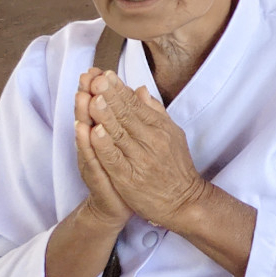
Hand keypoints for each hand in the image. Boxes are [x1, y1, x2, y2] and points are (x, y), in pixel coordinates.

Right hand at [72, 70, 132, 230]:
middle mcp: (94, 146)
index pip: (99, 108)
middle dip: (88, 96)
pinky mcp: (97, 178)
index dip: (97, 89)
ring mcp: (93, 161)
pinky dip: (89, 145)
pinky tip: (86, 130)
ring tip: (84, 96)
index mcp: (104, 135)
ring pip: (86, 135)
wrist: (118, 205)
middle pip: (89, 116)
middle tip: (86, 76)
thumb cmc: (125, 170)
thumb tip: (135, 90)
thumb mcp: (130, 140)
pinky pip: (91, 159)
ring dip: (84, 115)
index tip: (96, 69)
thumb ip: (128, 116)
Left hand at [81, 68, 210, 228]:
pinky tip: (95, 132)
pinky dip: (105, 145)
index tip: (105, 75)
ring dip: (104, 116)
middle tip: (95, 80)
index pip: (135, 105)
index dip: (119, 90)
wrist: (183, 201)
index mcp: (160, 128)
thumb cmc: (175, 167)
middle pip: (126, 115)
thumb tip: (140, 89)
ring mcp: (140, 159)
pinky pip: (114, 159)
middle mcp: (151, 140)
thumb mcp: (171, 134)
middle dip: (109, 96)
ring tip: (93, 98)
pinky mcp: (129, 178)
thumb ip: (155, 112)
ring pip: (118, 134)